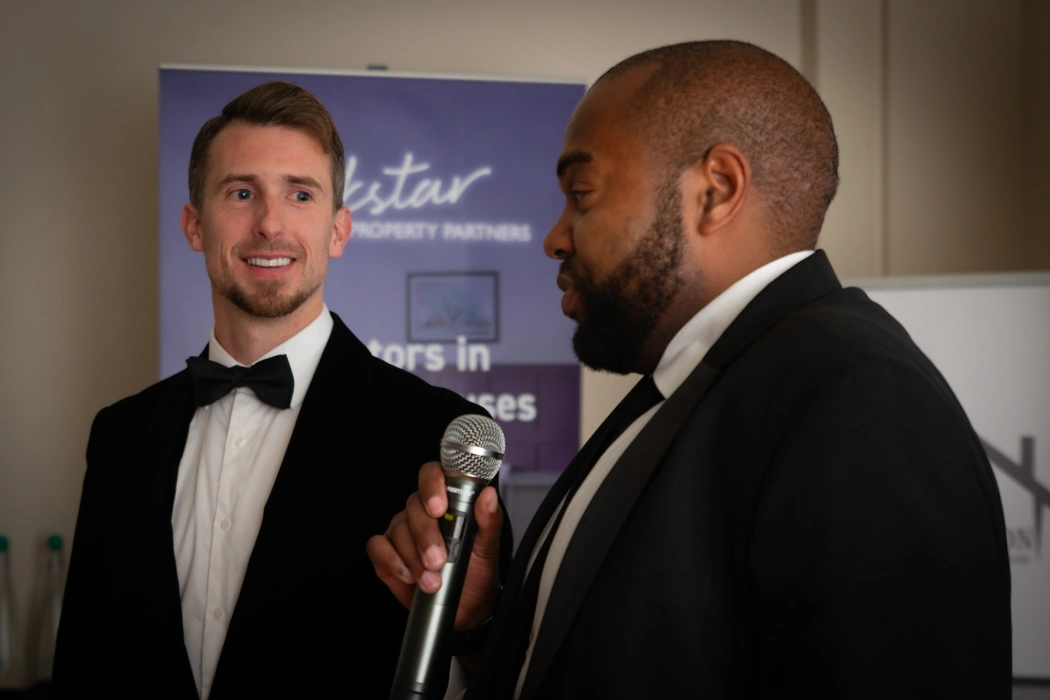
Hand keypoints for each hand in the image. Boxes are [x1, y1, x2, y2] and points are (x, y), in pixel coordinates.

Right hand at [367, 461, 502, 631]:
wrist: (466, 606)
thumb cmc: (476, 570)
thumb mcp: (487, 547)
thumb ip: (488, 520)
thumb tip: (488, 496)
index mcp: (446, 500)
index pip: (432, 475)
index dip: (432, 485)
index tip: (439, 508)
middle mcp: (420, 511)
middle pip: (413, 506)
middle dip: (426, 536)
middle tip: (439, 560)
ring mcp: (401, 530)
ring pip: (398, 529)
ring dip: (414, 557)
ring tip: (432, 580)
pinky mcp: (386, 552)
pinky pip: (378, 547)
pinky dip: (392, 561)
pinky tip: (408, 575)